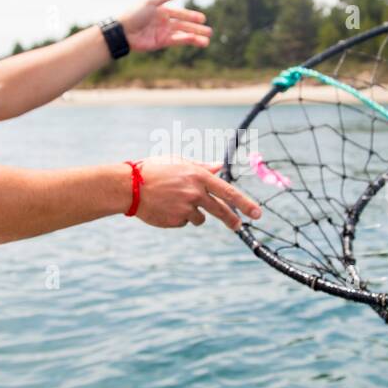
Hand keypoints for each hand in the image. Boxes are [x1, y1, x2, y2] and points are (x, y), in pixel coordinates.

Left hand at [119, 0, 211, 52]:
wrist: (122, 31)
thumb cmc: (134, 13)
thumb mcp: (151, 1)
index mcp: (162, 10)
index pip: (181, 13)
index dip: (192, 16)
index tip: (203, 18)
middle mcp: (164, 22)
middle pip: (184, 25)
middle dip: (196, 28)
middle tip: (210, 31)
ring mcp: (162, 33)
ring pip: (182, 35)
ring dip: (195, 37)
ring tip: (207, 41)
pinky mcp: (160, 43)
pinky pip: (176, 41)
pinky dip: (186, 41)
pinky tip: (195, 41)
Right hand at [133, 155, 261, 230]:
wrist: (129, 186)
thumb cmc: (154, 170)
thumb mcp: (179, 162)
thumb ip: (202, 167)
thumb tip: (220, 166)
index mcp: (198, 176)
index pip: (228, 192)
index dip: (245, 203)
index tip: (257, 213)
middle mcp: (195, 193)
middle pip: (220, 210)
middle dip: (232, 219)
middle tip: (238, 225)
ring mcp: (186, 208)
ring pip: (200, 218)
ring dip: (193, 214)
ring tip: (173, 202)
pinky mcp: (176, 221)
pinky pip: (184, 222)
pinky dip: (178, 217)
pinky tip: (165, 208)